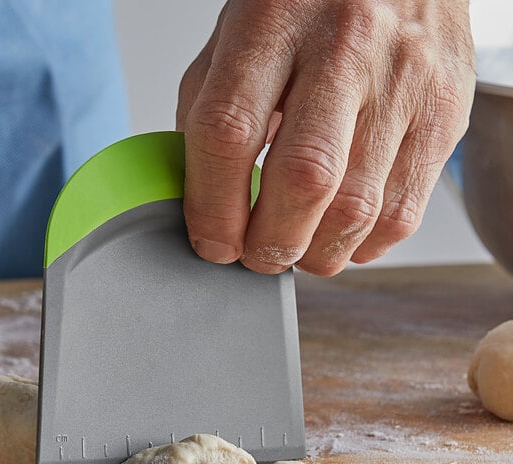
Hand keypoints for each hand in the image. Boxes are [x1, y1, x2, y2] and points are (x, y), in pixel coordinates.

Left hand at [176, 0, 474, 274]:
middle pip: (304, 178)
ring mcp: (404, 82)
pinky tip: (343, 236)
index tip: (212, 243)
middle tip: (257, 257)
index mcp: (274, 23)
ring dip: (317, 252)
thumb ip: (210, 110)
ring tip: (298, 249)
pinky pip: (404, 209)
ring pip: (358, 207)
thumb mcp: (236, 36)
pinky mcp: (444, 113)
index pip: (230, 132)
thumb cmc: (306, 5)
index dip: (214, 208)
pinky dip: (364, 243)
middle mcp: (345, 49)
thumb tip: (201, 197)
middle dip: (271, 243)